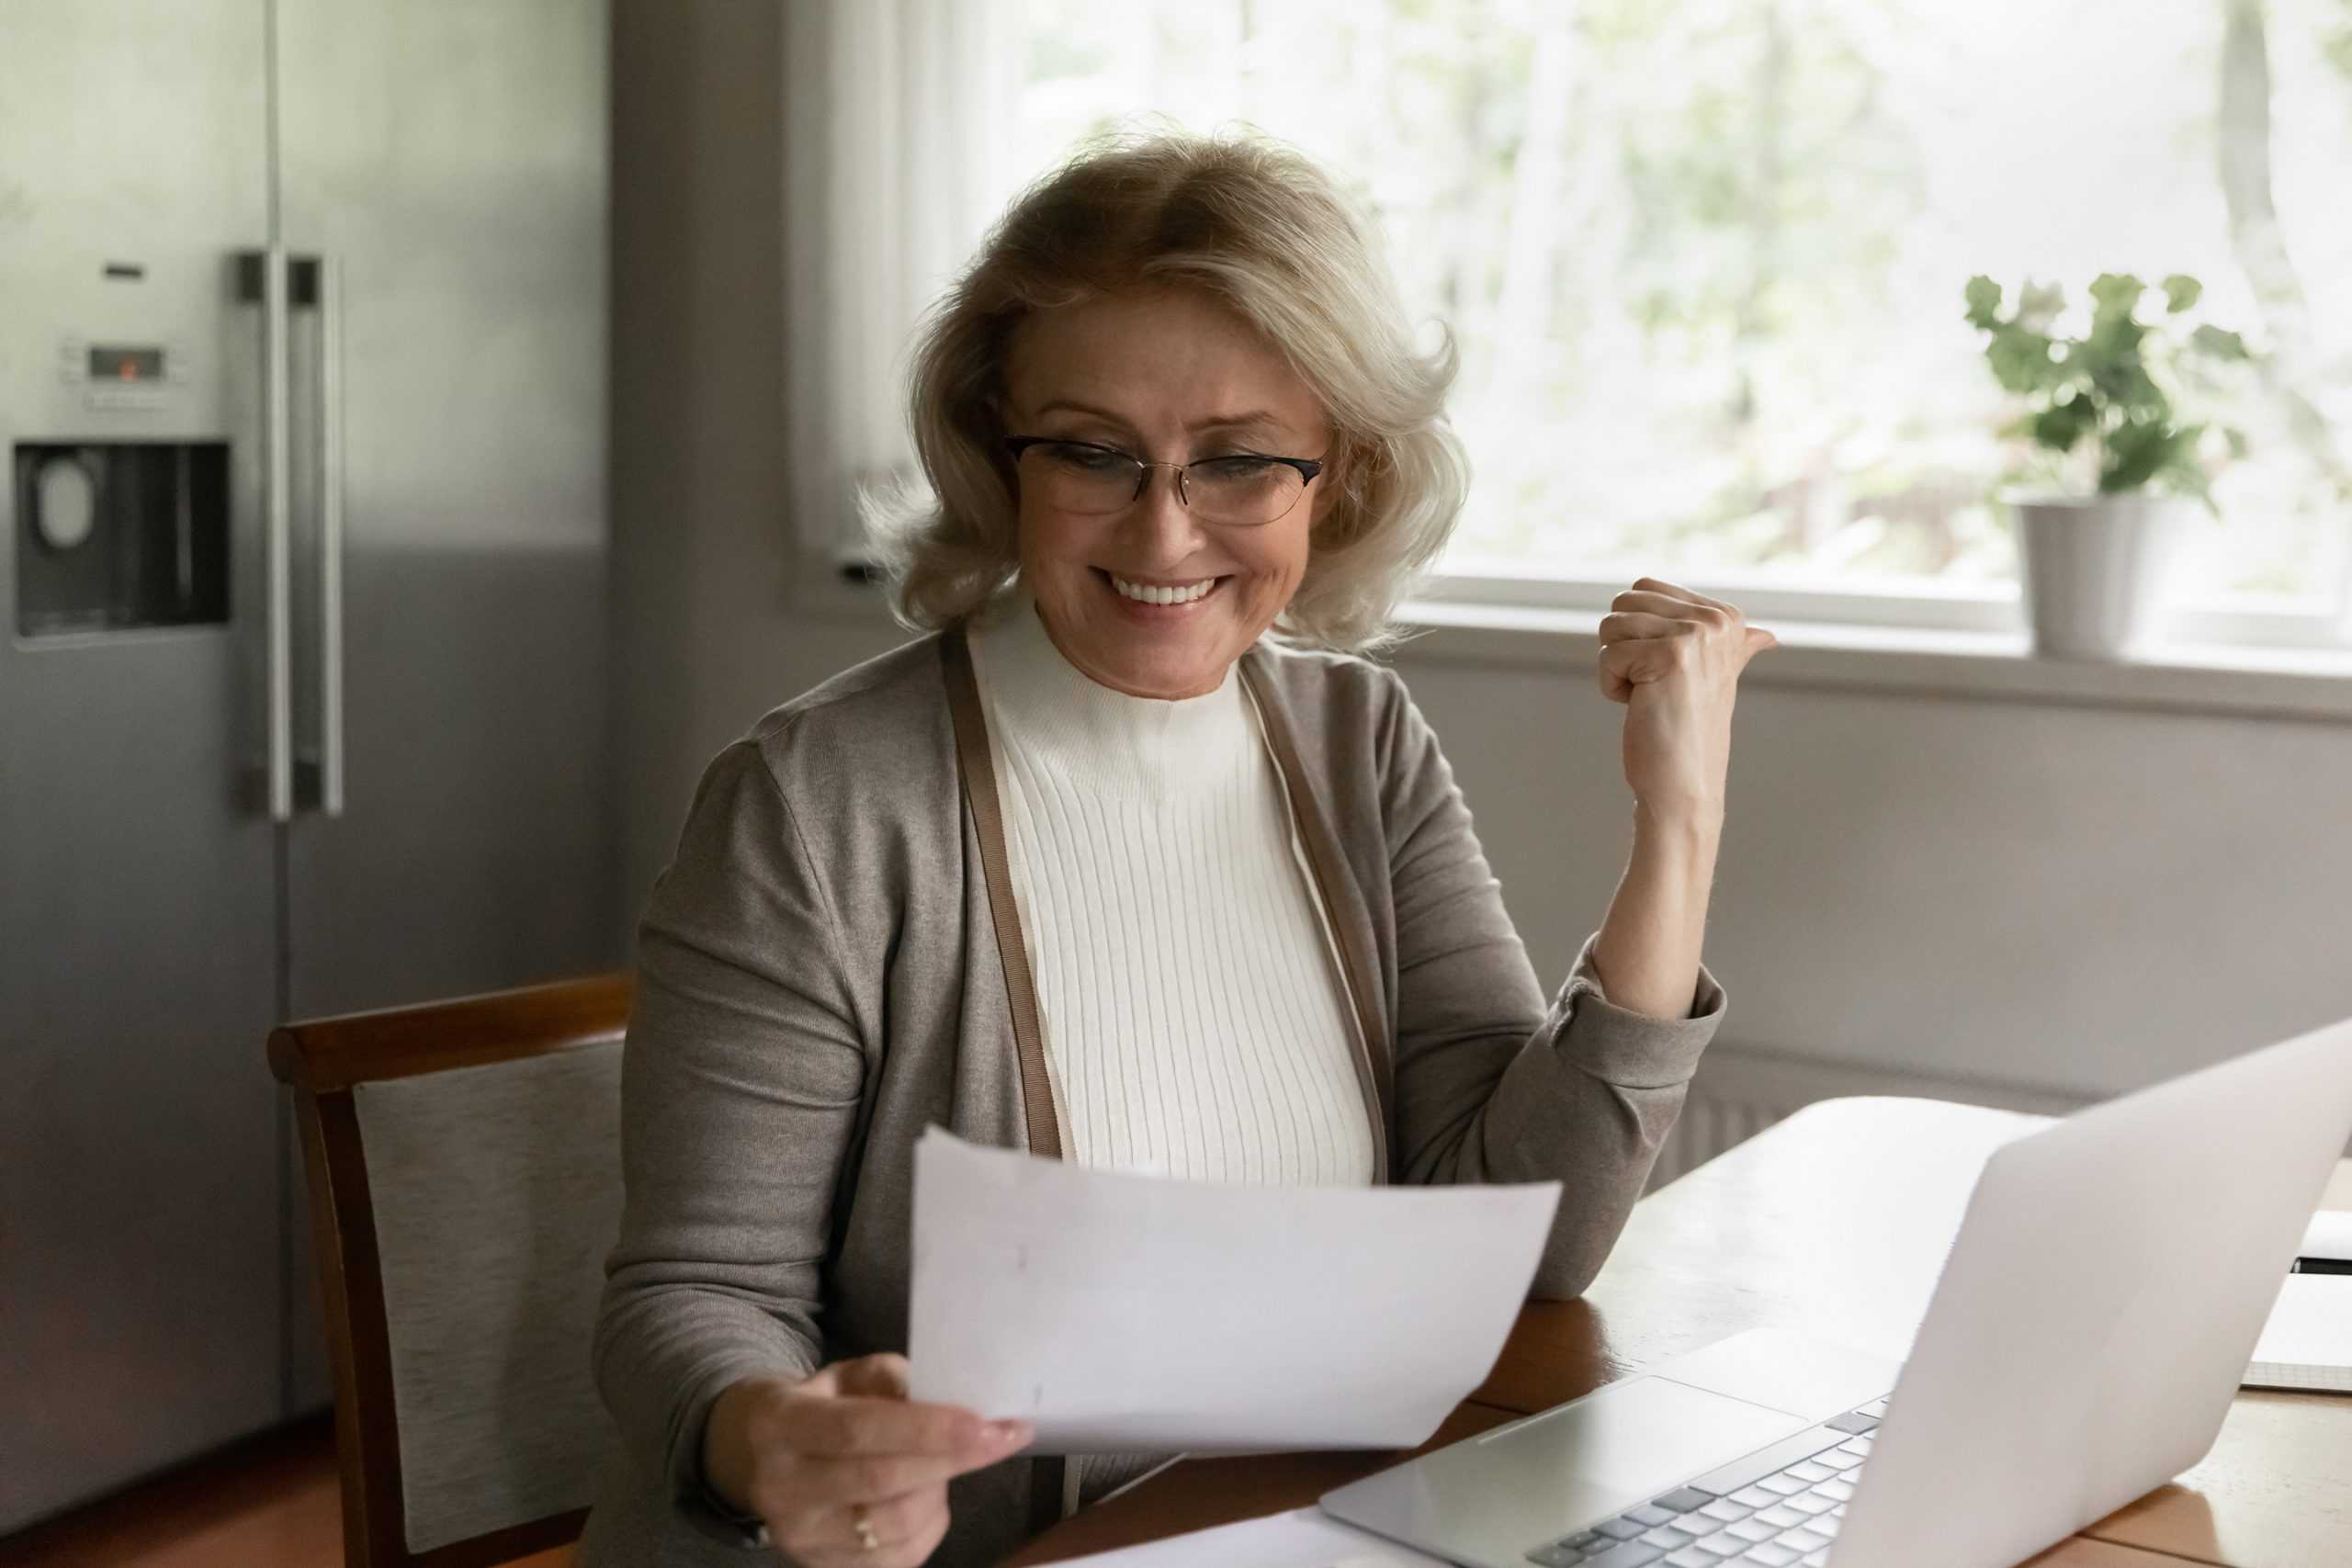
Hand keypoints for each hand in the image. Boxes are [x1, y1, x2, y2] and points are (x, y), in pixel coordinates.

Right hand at [703, 1353, 1033, 1565]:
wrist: (753, 1457)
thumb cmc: (814, 1406)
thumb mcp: (842, 1374)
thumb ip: (892, 1381)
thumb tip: (954, 1400)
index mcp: (782, 1425)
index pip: (859, 1431)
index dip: (926, 1429)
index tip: (985, 1422)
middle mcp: (784, 1490)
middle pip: (881, 1482)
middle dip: (952, 1459)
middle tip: (1002, 1436)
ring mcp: (801, 1540)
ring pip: (893, 1527)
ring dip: (940, 1490)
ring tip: (949, 1461)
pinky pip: (898, 1558)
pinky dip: (930, 1523)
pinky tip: (931, 1494)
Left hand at [1596, 577, 1776, 819]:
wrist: (1684, 783)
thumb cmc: (1688, 731)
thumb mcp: (1716, 680)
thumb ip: (1735, 649)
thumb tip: (1765, 635)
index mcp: (1726, 617)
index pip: (1642, 588)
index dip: (1636, 633)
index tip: (1664, 671)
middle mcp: (1715, 621)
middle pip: (1622, 603)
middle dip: (1622, 647)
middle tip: (1653, 685)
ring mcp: (1696, 636)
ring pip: (1610, 626)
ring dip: (1617, 669)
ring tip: (1649, 696)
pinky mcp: (1670, 657)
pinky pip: (1607, 656)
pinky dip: (1611, 687)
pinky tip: (1641, 707)